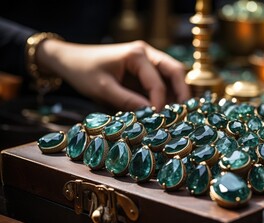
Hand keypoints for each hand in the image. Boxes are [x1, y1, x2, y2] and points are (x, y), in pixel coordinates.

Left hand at [36, 40, 190, 110]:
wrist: (69, 60)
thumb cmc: (83, 71)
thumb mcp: (103, 89)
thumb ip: (127, 101)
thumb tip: (151, 114)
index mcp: (137, 54)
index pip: (157, 81)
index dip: (160, 102)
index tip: (158, 121)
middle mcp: (146, 53)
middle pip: (175, 70)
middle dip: (182, 91)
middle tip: (185, 113)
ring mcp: (146, 59)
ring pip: (171, 74)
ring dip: (175, 92)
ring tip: (178, 113)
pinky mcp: (142, 69)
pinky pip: (160, 80)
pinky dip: (165, 93)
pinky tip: (165, 108)